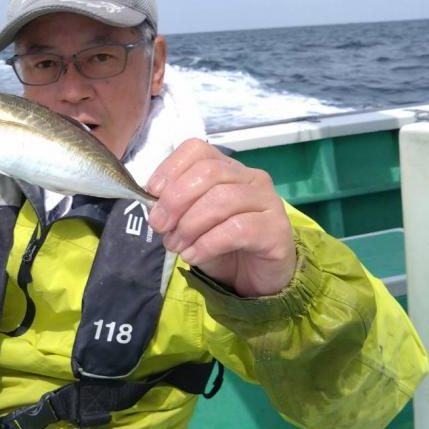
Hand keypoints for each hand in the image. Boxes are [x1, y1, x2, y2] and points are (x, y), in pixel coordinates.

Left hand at [147, 139, 296, 297]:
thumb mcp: (191, 223)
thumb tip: (154, 206)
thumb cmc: (222, 246)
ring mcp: (268, 201)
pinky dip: (207, 244)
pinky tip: (193, 256)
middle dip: (175, 199)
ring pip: (222, 199)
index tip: (152, 193)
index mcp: (228, 169)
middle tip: (159, 226)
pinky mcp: (276, 229)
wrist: (255, 277)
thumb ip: (176, 208)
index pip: (198, 150)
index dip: (170, 168)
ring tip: (176, 246)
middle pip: (208, 173)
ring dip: (189, 225)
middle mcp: (251, 178)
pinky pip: (237, 230)